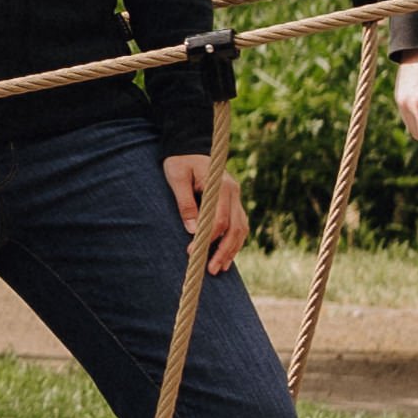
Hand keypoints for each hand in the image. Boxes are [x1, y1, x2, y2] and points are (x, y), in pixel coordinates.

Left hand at [164, 144, 246, 274]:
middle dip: (223, 251)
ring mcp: (236, 198)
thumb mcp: (176, 177)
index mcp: (221, 185)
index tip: (192, 251)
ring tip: (219, 268)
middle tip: (210, 269)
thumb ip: (185, 202)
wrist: (190, 147)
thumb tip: (193, 230)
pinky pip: (239, 225)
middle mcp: (234, 192)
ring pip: (241, 229)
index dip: (207, 238)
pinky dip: (234, 242)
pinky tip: (226, 257)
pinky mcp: (234, 203)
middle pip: (235, 228)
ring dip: (231, 250)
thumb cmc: (180, 161)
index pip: (219, 219)